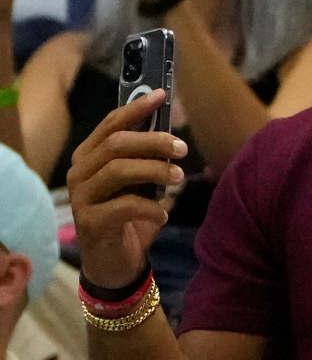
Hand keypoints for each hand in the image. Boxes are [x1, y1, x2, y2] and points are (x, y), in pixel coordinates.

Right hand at [68, 89, 188, 288]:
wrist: (115, 262)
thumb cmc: (130, 216)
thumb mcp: (141, 183)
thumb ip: (147, 159)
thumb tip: (173, 135)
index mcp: (90, 157)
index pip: (111, 124)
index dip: (136, 108)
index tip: (162, 96)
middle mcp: (80, 173)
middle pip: (116, 144)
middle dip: (153, 141)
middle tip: (182, 149)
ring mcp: (82, 198)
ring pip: (119, 170)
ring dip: (155, 170)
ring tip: (179, 178)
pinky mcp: (89, 223)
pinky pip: (124, 205)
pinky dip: (150, 207)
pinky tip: (163, 214)